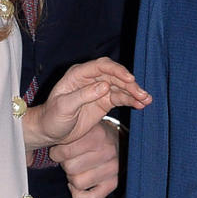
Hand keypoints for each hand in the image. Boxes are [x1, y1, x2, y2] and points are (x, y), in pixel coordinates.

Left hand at [26, 58, 148, 152]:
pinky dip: (131, 100)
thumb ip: (83, 95)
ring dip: (134, 92)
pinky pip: (120, 98)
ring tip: (146, 100)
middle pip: (115, 76)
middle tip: (141, 94)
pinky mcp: (104, 101)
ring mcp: (99, 90)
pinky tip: (142, 104)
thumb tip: (104, 86)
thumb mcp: (64, 107)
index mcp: (79, 74)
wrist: (50, 131)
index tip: (130, 79)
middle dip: (129, 84)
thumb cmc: (52, 117)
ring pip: (120, 87)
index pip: (102, 66)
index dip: (117, 71)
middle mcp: (91, 79)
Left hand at [51, 120, 118, 197]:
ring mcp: (112, 169)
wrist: (117, 139)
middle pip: (70, 169)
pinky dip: (80, 195)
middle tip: (72, 158)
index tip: (61, 149)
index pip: (64, 153)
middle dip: (67, 164)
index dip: (57, 153)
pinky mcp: (113, 183)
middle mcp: (108, 152)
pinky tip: (78, 186)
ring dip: (73, 178)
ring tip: (78, 168)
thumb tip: (44, 145)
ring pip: (78, 183)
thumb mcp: (79, 127)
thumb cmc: (90, 134)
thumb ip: (65, 133)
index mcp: (97, 135)